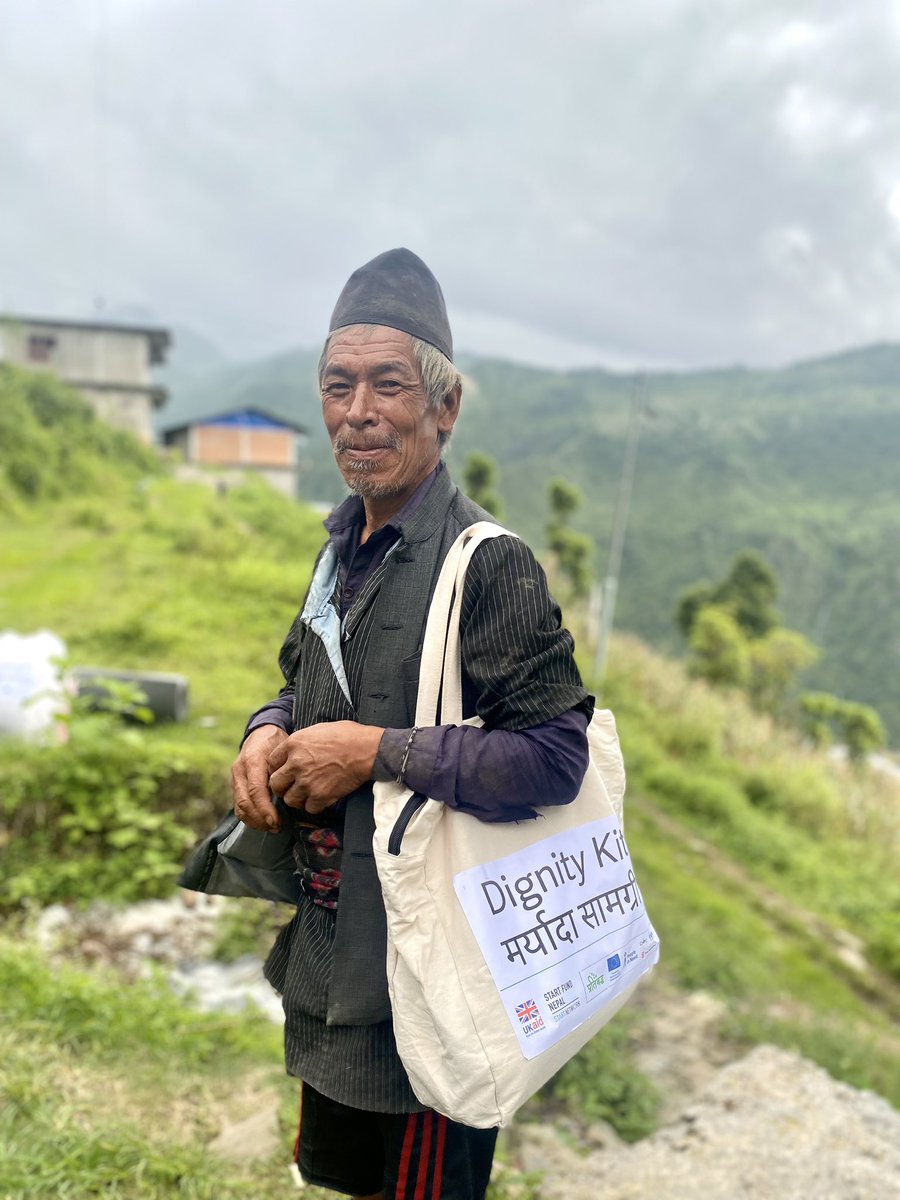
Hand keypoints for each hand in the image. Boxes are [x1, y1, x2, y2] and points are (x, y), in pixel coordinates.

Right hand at [231, 724, 288, 830]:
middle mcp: (240, 770)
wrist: (261, 732)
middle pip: (245, 802)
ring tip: (272, 827)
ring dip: (254, 821)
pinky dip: (249, 817)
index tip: (276, 821)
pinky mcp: (235, 784)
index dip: (265, 809)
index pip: (255, 791)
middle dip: (260, 819)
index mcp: (252, 760)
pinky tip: (263, 822)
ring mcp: (235, 777)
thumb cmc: (277, 741)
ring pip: (239, 807)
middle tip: (276, 827)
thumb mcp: (284, 749)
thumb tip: (290, 794)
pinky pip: (238, 806)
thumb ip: (284, 769)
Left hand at [267, 721, 383, 814]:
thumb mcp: (317, 730)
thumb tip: (292, 752)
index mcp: (294, 744)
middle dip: (283, 786)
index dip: (277, 769)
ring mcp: (307, 781)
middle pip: (275, 784)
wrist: (368, 749)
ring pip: (289, 799)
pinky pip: (308, 808)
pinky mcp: (321, 796)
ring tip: (307, 793)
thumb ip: (300, 742)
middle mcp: (296, 763)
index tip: (284, 772)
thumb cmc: (347, 736)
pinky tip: (321, 798)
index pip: (271, 762)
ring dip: (297, 798)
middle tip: (292, 786)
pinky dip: (314, 805)